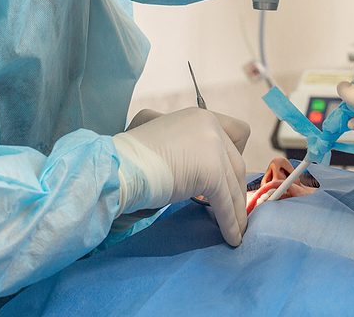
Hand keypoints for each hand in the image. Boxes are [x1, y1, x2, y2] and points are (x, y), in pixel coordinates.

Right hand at [113, 108, 249, 244]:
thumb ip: (185, 148)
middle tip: (233, 208)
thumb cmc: (127, 159)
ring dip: (237, 209)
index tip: (226, 176)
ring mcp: (212, 145)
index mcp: (198, 115)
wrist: (116, 167)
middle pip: (236, 161)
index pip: (236, 132)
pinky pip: (225, 201)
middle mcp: (209, 124)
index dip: (234, 155)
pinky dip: (229, 221)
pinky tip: (231, 237)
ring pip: (233, 183)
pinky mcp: (211, 171)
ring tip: (237, 230)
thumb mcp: (163, 142)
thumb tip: (198, 173)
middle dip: (236, 187)